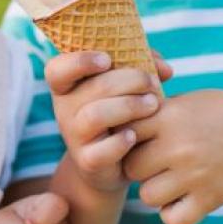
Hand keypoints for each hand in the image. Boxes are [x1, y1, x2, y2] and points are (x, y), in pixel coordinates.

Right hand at [44, 51, 166, 191]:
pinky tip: (135, 136)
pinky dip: (121, 142)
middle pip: (93, 88)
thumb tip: (165, 69)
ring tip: (153, 104)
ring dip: (129, 106)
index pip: (57, 69)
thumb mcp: (126, 85)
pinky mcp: (88, 161)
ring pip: (96, 116)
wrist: (112, 163)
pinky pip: (102, 151)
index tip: (107, 60)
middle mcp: (65, 110)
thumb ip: (144, 66)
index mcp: (68, 86)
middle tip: (152, 83)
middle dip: (130, 80)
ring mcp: (74, 136)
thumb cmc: (120, 112)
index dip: (79, 61)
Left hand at [123, 90, 222, 223]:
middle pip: (131, 167)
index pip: (124, 132)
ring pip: (148, 195)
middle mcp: (178, 145)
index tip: (139, 139)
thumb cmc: (221, 114)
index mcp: (169, 116)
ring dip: (156, 191)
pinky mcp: (209, 199)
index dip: (128, 138)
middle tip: (156, 163)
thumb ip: (154, 110)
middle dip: (140, 167)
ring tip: (171, 180)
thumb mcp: (188, 101)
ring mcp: (194, 175)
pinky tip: (183, 200)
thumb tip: (116, 116)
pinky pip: (172, 219)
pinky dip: (174, 214)